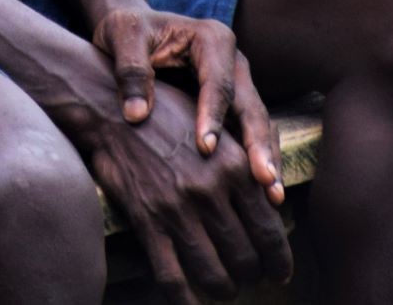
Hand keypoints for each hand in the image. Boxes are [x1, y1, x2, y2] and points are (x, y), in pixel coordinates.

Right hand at [72, 75, 292, 303]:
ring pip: (215, 276)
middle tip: (248, 276)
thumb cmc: (170, 115)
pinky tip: (194, 303)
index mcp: (234, 165)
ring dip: (224, 289)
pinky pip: (173, 279)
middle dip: (252, 275)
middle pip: (246, 259)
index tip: (280, 272)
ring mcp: (177, 209)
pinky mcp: (147, 222)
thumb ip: (247, 163)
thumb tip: (274, 203)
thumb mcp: (216, 126)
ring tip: (225, 287)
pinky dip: (188, 301)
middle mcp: (210, 190)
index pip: (270, 232)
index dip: (279, 261)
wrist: (112, 107)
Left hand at [92, 5, 282, 198]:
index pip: (218, 82)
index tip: (205, 149)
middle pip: (250, 106)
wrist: (131, 33)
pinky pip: (249, 138)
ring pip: (258, 126)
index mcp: (211, 39)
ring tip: (272, 197)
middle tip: (265, 180)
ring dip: (266, 160)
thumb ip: (130, 69)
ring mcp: (237, 88)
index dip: (214, 115)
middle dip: (258, 144)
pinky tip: (262, 195)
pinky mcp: (232, 111)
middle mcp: (233, 63)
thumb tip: (135, 114)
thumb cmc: (128, 31)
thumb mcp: (122, 36)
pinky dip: (256, 164)